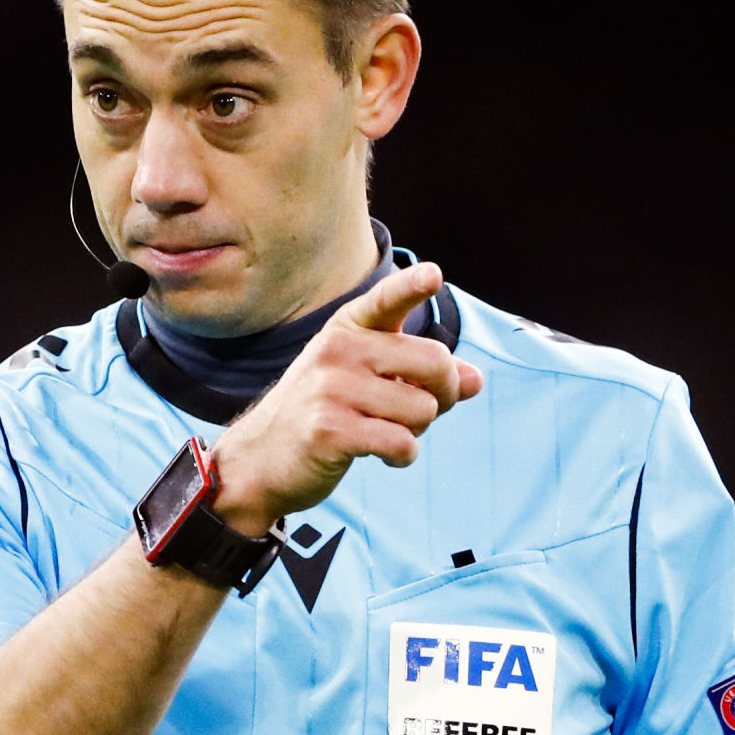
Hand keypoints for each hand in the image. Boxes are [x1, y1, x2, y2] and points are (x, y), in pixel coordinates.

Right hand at [208, 263, 481, 534]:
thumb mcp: (366, 382)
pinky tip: (381, 455)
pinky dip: (402, 456)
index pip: (386, 301)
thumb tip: (475, 381)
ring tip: (386, 433)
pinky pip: (402, 443)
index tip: (434, 275)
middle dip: (443, 393)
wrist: (260, 459)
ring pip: (423, 409)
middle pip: (433, 362)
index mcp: (347, 329)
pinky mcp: (331, 430)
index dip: (412, 286)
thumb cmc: (322, 414)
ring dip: (416, 431)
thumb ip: (419, 374)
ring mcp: (331, 389)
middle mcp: (338, 350)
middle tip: (423, 411)